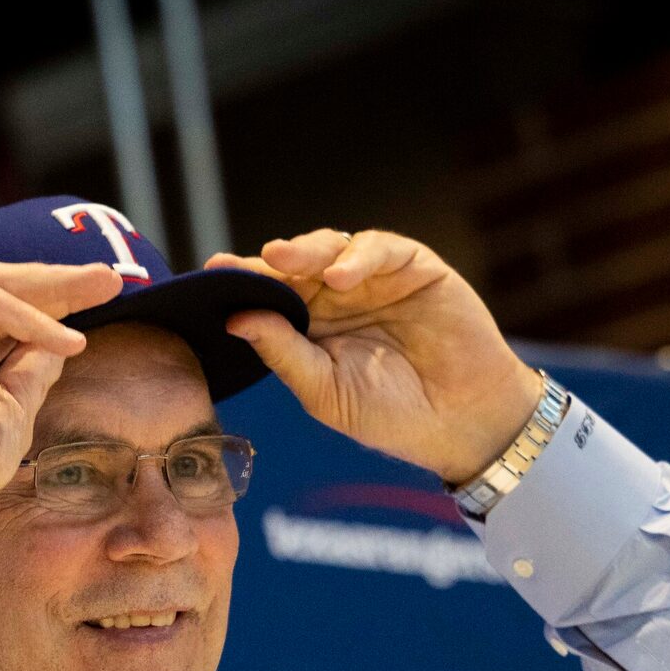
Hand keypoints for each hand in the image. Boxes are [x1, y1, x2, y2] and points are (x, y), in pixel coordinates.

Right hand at [0, 261, 124, 511]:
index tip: (104, 298)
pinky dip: (32, 318)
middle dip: (60, 284)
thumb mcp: (14, 411)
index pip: (8, 315)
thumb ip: (32, 372)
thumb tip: (60, 342)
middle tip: (111, 280)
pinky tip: (65, 340)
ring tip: (102, 287)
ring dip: (53, 286)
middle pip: (4, 289)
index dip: (55, 305)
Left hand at [210, 230, 545, 483]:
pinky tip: (340, 276)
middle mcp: (339, 297)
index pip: (269, 296)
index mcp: (311, 326)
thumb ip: (284, 353)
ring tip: (283, 258)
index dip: (241, 282)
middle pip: (294, 265)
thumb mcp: (324, 390)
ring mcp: (377, 279)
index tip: (209, 272)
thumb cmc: (390, 415)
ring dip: (306, 250)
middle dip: (265, 262)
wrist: (460, 423)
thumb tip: (235, 320)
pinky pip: (383, 249)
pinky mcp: (417, 268)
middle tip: (235, 262)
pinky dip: (359, 257)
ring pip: (333, 247)